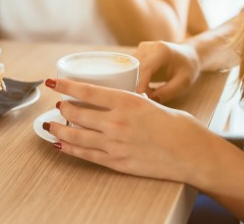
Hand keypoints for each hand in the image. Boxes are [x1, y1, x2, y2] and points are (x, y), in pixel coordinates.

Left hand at [45, 78, 208, 182]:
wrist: (192, 154)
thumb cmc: (176, 125)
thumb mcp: (149, 103)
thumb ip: (126, 102)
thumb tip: (108, 100)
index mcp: (126, 102)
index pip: (87, 91)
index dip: (66, 86)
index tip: (53, 82)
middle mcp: (117, 122)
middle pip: (78, 113)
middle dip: (63, 108)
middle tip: (59, 105)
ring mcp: (115, 144)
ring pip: (76, 135)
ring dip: (59, 129)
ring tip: (50, 124)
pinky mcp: (116, 162)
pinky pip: (86, 155)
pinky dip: (69, 149)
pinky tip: (59, 144)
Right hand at [135, 41, 200, 102]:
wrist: (188, 54)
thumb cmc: (187, 67)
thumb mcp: (184, 82)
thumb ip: (168, 91)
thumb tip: (150, 100)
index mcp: (161, 50)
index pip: (146, 67)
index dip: (140, 82)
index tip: (138, 96)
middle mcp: (147, 47)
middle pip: (134, 68)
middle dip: (136, 84)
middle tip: (145, 99)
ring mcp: (140, 49)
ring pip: (129, 69)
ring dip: (135, 83)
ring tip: (148, 93)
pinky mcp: (136, 54)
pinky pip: (130, 68)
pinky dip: (135, 80)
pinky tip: (145, 88)